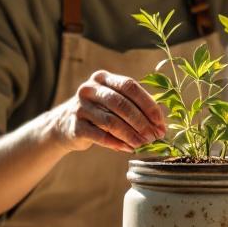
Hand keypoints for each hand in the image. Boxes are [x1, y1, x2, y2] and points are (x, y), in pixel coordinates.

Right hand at [50, 70, 166, 152]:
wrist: (65, 125)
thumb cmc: (99, 112)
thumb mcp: (114, 102)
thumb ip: (136, 105)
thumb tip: (162, 118)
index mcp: (104, 78)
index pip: (130, 86)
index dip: (148, 104)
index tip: (160, 122)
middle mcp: (90, 88)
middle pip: (121, 104)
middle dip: (141, 122)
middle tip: (154, 136)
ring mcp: (80, 107)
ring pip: (111, 121)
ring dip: (131, 135)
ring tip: (143, 144)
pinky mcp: (75, 126)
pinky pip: (100, 136)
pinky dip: (117, 143)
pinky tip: (128, 149)